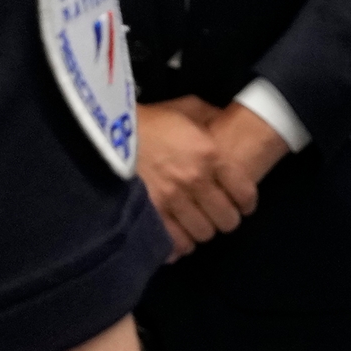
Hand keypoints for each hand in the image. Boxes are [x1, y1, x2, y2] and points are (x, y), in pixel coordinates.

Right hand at [137, 97, 287, 257]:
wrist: (103, 132)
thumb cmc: (148, 119)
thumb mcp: (185, 107)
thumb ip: (210, 117)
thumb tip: (227, 123)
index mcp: (209, 154)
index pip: (244, 193)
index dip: (247, 203)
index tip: (242, 204)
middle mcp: (195, 181)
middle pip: (226, 219)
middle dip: (225, 218)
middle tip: (217, 213)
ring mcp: (172, 202)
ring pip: (203, 233)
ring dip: (202, 229)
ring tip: (196, 223)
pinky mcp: (151, 216)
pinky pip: (176, 243)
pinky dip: (180, 243)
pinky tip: (178, 235)